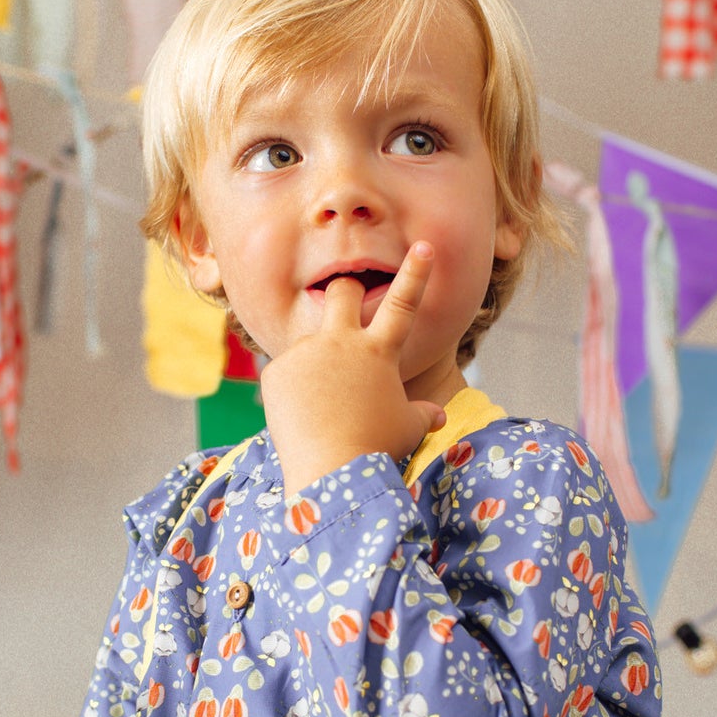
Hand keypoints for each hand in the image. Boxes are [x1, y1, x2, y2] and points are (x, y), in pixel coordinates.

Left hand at [262, 242, 447, 496]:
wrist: (331, 470)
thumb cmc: (375, 449)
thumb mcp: (407, 429)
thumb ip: (422, 414)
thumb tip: (439, 416)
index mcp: (378, 351)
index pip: (403, 303)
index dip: (416, 273)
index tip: (423, 246)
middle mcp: (341, 341)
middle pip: (341, 293)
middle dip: (345, 290)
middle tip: (344, 301)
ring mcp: (306, 353)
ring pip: (309, 345)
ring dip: (315, 366)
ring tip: (319, 408)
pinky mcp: (277, 370)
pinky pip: (285, 374)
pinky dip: (292, 393)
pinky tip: (299, 419)